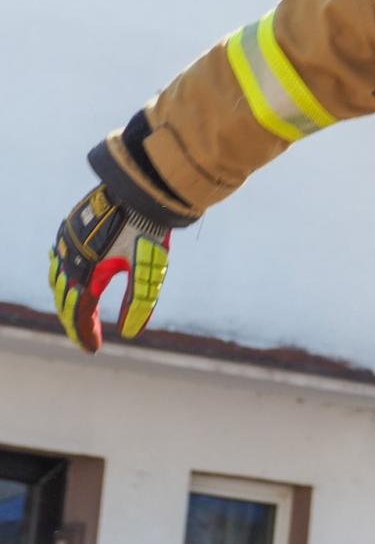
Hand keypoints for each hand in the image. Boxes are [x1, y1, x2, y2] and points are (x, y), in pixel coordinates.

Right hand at [48, 184, 170, 351]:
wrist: (140, 193)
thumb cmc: (147, 233)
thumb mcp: (148, 272)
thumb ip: (140, 303)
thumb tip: (131, 334)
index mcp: (87, 275)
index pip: (79, 314)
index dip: (84, 334)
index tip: (92, 350)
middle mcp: (70, 261)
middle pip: (65, 301)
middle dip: (75, 321)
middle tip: (87, 338)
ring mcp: (66, 244)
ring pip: (57, 280)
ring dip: (65, 300)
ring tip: (77, 314)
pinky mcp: (68, 229)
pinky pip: (57, 259)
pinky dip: (61, 276)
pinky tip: (69, 280)